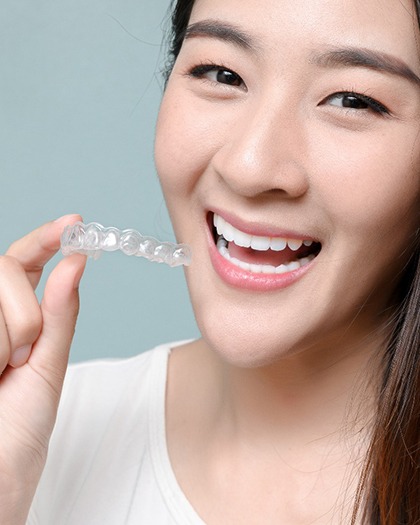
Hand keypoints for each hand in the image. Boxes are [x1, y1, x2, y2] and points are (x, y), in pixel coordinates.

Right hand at [0, 215, 86, 523]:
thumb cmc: (19, 432)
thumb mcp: (47, 368)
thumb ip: (59, 315)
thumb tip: (77, 262)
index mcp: (14, 321)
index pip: (23, 262)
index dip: (46, 237)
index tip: (74, 222)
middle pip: (7, 270)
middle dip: (25, 311)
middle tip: (21, 356)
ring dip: (7, 334)